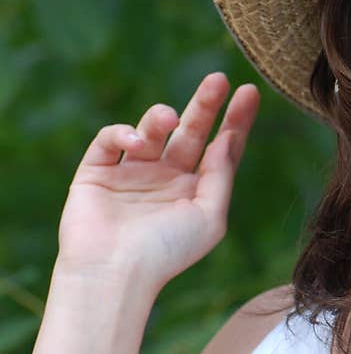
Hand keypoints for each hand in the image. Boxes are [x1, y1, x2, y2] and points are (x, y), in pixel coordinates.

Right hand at [56, 72, 259, 293]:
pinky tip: (135, 142)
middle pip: (190, 130)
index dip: (236, 120)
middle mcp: (165, 176)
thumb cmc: (167, 251)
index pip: (220, 147)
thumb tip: (229, 137)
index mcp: (194, 188)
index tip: (249, 92)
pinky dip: (122, 132)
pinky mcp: (98, 171)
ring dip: (161, 117)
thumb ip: (221, 174)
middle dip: (205, 103)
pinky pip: (111, 138)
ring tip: (169, 118)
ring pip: (151, 129)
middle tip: (218, 79)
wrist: (114, 274)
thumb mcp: (209, 215)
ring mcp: (132, 171)